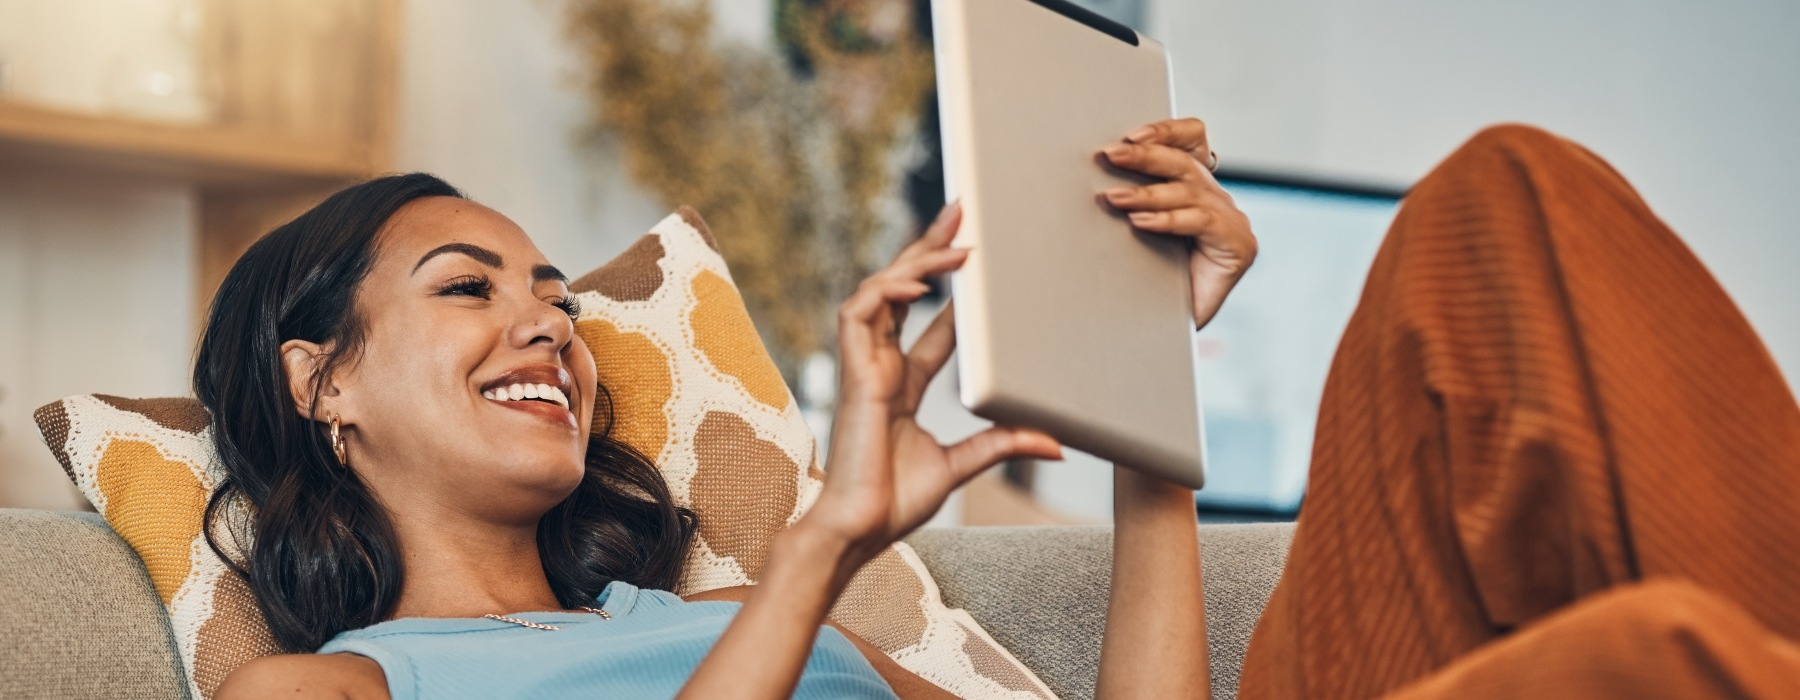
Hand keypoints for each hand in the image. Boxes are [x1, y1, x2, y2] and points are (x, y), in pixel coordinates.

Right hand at [797, 203, 1063, 569]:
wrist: (859, 530)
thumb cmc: (895, 502)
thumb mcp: (962, 464)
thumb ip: (1001, 444)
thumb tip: (1054, 443)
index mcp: (902, 384)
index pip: (929, 321)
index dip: (951, 289)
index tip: (977, 260)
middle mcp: (881, 366)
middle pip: (903, 291)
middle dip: (928, 249)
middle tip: (960, 212)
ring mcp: (863, 367)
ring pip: (881, 292)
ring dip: (915, 263)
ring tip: (954, 245)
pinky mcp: (852, 374)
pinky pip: (859, 315)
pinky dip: (885, 293)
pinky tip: (915, 283)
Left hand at [1100, 118, 1257, 329]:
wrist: (1164, 333)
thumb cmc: (1148, 283)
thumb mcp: (1137, 231)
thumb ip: (1131, 201)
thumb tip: (1095, 174)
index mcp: (1196, 190)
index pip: (1192, 143)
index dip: (1166, 132)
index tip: (1130, 134)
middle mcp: (1217, 201)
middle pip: (1185, 163)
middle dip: (1145, 157)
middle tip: (1110, 155)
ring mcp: (1232, 222)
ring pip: (1189, 192)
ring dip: (1146, 193)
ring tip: (1114, 198)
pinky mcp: (1238, 246)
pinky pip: (1201, 222)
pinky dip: (1168, 220)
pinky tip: (1141, 222)